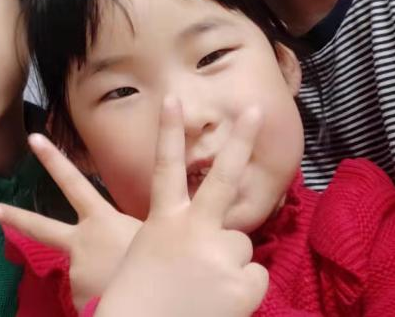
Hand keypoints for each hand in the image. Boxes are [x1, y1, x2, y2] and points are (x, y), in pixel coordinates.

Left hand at [0, 134, 140, 310]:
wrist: (151, 301)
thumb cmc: (161, 264)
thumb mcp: (150, 234)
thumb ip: (134, 230)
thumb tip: (135, 232)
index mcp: (101, 221)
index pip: (73, 182)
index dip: (53, 160)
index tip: (33, 138)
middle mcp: (81, 243)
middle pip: (41, 227)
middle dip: (16, 217)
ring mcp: (75, 270)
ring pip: (82, 270)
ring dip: (99, 277)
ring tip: (124, 282)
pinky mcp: (77, 297)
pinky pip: (91, 294)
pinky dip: (103, 296)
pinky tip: (119, 296)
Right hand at [95, 98, 267, 316]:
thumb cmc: (139, 300)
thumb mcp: (150, 256)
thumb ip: (180, 237)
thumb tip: (218, 239)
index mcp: (163, 221)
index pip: (165, 167)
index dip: (170, 131)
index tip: (173, 98)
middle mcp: (194, 230)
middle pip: (224, 178)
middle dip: (241, 141)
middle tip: (254, 109)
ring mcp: (220, 256)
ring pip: (242, 245)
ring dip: (231, 265)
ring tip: (205, 290)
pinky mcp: (242, 286)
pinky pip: (255, 279)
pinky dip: (243, 293)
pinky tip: (219, 306)